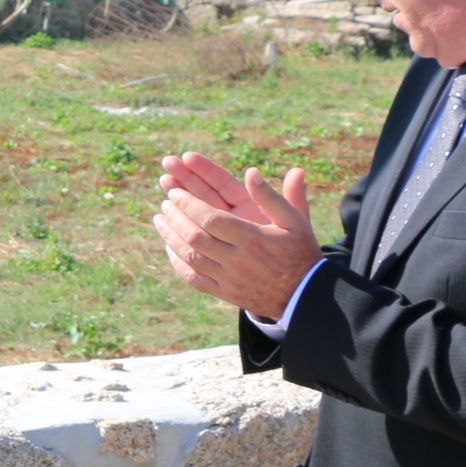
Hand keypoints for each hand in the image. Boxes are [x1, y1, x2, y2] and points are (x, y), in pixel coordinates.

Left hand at [153, 166, 320, 318]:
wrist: (305, 295)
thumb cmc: (299, 251)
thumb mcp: (294, 220)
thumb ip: (272, 197)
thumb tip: (251, 171)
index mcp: (253, 238)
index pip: (211, 219)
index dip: (189, 204)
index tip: (175, 192)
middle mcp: (238, 259)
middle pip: (196, 237)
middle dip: (176, 217)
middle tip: (165, 203)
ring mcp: (229, 279)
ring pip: (190, 257)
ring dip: (170, 237)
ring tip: (159, 219)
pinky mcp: (225, 293)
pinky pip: (194, 278)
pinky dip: (177, 262)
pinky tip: (169, 247)